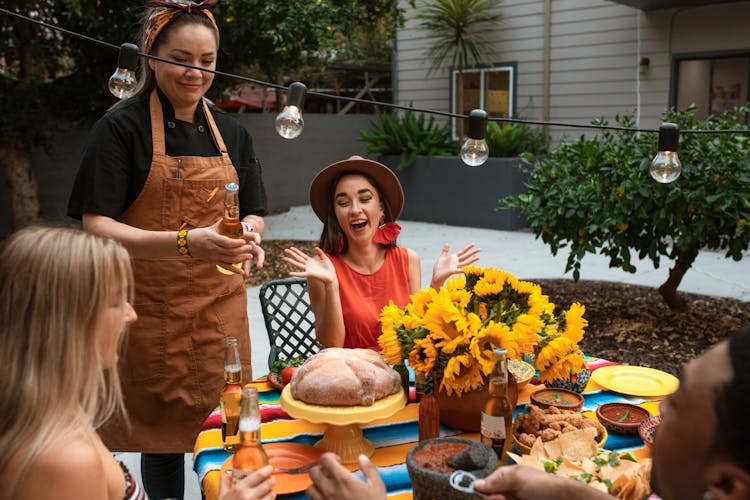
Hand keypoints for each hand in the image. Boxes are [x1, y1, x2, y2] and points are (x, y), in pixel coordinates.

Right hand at [189, 220, 258, 276]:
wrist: (186, 244)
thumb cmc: (198, 234)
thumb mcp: (209, 228)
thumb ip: (220, 224)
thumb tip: (229, 216)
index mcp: (212, 239)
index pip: (226, 243)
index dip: (236, 243)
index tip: (244, 241)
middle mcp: (213, 249)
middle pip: (230, 252)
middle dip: (242, 250)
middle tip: (250, 248)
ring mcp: (214, 256)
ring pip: (229, 260)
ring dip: (241, 259)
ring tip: (250, 256)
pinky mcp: (214, 261)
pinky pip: (225, 267)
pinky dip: (234, 270)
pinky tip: (242, 272)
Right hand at [218, 465, 275, 499]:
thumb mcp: (221, 495)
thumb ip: (225, 482)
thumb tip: (228, 474)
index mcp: (240, 489)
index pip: (260, 474)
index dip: (267, 470)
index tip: (269, 468)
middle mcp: (250, 497)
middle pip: (269, 483)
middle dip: (271, 480)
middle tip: (270, 479)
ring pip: (272, 494)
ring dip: (271, 491)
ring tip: (267, 491)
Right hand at [283, 247, 336, 285]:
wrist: (331, 277)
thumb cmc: (329, 269)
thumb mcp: (325, 258)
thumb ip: (320, 253)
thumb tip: (315, 247)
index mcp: (311, 261)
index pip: (302, 255)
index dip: (296, 251)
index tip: (291, 247)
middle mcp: (308, 265)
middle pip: (298, 258)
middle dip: (291, 254)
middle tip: (285, 250)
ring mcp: (308, 269)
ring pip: (297, 264)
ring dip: (290, 261)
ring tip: (284, 258)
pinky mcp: (310, 274)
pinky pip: (301, 274)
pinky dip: (296, 274)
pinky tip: (289, 273)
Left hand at [306, 453, 385, 499]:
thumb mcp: (377, 487)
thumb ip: (369, 470)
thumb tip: (362, 458)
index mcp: (343, 480)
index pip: (325, 459)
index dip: (330, 457)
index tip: (337, 461)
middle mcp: (329, 490)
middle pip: (313, 472)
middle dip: (321, 469)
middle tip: (331, 473)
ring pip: (309, 488)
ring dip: (316, 485)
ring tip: (327, 486)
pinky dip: (316, 498)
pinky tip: (327, 499)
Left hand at [430, 243, 480, 288]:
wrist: (436, 276)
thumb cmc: (439, 268)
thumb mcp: (442, 257)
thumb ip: (445, 251)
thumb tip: (447, 243)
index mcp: (453, 258)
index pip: (462, 252)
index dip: (468, 248)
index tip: (474, 244)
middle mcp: (456, 262)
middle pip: (466, 256)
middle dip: (472, 252)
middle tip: (480, 249)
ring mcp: (455, 267)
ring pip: (465, 263)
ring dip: (472, 260)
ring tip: (478, 257)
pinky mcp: (452, 271)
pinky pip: (460, 270)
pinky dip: (464, 270)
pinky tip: (469, 269)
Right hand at [473, 465, 610, 499]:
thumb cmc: (544, 486)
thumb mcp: (519, 478)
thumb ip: (497, 480)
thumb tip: (475, 484)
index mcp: (504, 477)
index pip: (484, 485)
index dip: (481, 491)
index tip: (482, 495)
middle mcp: (506, 491)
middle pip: (488, 497)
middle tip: (504, 499)